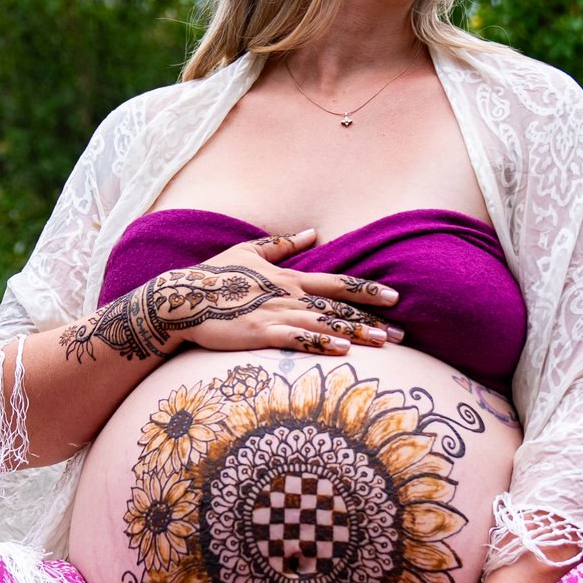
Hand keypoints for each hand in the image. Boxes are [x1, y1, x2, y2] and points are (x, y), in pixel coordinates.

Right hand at [59, 228, 404, 362]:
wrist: (179, 299)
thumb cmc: (213, 276)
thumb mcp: (248, 252)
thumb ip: (282, 244)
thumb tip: (311, 232)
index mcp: (288, 278)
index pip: (337, 283)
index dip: (368, 290)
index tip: (395, 297)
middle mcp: (288, 295)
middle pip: (338, 308)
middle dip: (372, 321)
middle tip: (403, 333)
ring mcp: (274, 314)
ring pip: (324, 324)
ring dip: (355, 333)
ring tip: (383, 343)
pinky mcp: (259, 333)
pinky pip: (296, 338)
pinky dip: (320, 343)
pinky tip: (341, 350)